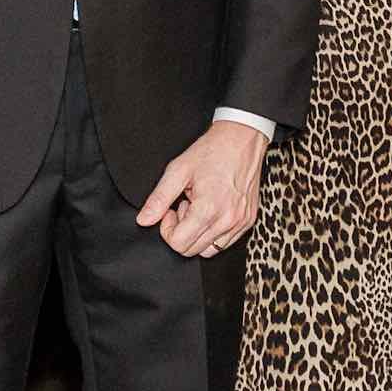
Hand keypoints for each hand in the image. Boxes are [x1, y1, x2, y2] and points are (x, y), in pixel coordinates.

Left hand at [138, 119, 266, 258]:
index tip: (170, 210)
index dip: (167, 229)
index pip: (178, 244)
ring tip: (198, 208)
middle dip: (182, 231)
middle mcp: (227, 220)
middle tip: (184, 206)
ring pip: (209, 250)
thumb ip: (158, 198)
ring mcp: (240, 223)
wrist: (242, 139)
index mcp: (208, 209)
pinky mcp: (248, 221)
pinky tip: (212, 209)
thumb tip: (144, 220)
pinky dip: (214, 232)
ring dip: (198, 233)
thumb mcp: (178, 170)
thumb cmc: (212, 151)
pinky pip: (225, 242)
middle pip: (192, 250)